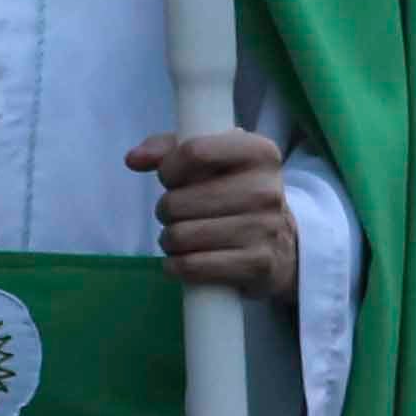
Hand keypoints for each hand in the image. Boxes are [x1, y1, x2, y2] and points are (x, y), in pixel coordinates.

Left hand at [129, 127, 298, 300]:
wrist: (282, 244)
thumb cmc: (237, 193)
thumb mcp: (214, 161)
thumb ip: (170, 149)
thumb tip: (133, 159)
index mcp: (260, 152)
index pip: (194, 152)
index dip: (169, 167)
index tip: (171, 178)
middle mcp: (267, 189)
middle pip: (179, 200)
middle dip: (166, 210)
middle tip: (177, 214)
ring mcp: (265, 228)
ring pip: (181, 235)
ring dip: (169, 240)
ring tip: (181, 237)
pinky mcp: (258, 264)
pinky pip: (193, 265)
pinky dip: (176, 266)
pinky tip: (182, 261)